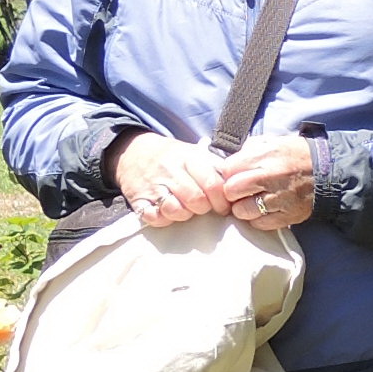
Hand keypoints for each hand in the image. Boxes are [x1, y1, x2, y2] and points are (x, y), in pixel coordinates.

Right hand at [109, 131, 236, 226]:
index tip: (224, 207)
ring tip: (184, 208)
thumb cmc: (170, 157)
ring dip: (184, 215)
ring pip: (177, 211)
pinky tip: (166, 212)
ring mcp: (154, 186)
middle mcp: (171, 171)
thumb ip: (215, 167)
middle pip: (197, 200)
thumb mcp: (193, 153)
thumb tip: (239, 183)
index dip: (222, 200)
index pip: (213, 184)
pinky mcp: (138, 200)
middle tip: (204, 207)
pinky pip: (155, 218)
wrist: (132, 152)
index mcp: (189, 158)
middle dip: (205, 208)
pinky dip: (163, 219)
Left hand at [216, 129, 317, 227]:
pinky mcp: (288, 215)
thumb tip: (229, 162)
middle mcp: (270, 176)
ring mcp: (279, 198)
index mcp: (265, 155)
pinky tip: (263, 211)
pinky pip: (260, 224)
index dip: (227, 174)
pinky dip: (258, 220)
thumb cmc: (297, 155)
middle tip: (239, 192)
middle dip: (231, 193)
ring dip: (243, 208)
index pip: (228, 169)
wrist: (329, 171)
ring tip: (250, 203)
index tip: (233, 176)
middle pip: (231, 191)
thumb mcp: (273, 142)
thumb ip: (249, 149)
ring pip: (243, 211)